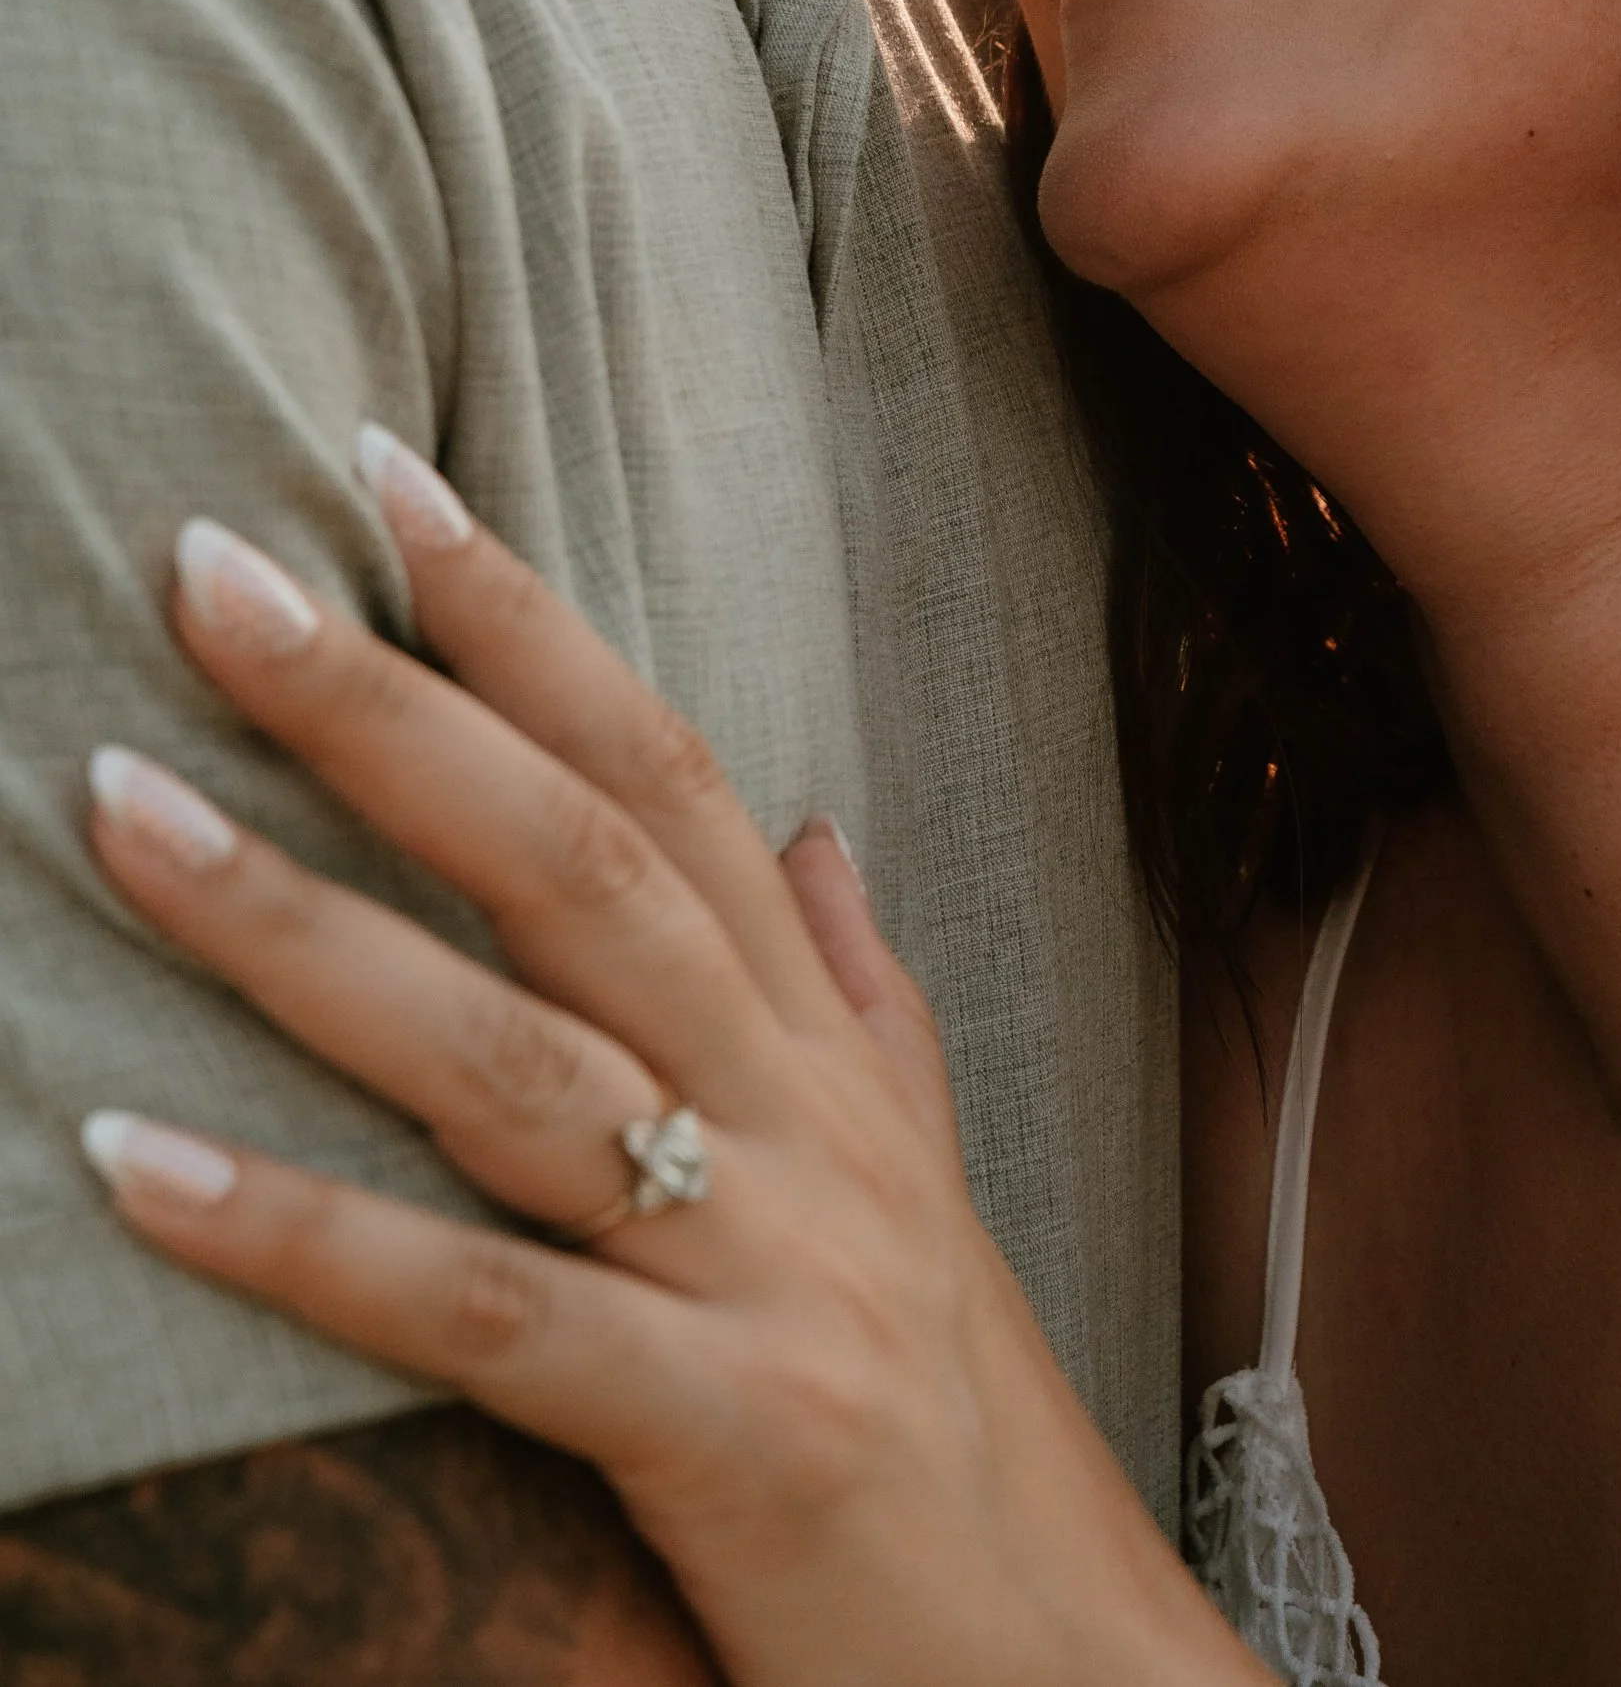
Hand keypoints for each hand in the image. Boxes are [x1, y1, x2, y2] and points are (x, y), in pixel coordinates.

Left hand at [78, 430, 1254, 1686]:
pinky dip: (301, 1240)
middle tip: (205, 567)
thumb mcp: (926, 1171)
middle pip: (576, 864)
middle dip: (387, 703)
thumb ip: (861, 990)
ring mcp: (774, 1264)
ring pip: (511, 1058)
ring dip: (297, 925)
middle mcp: (805, 1115)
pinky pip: (484, 1319)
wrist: (1076, 1673)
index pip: (668, 774)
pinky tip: (133, 1164)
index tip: (386, 481)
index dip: (528, 620)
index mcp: (826, 1043)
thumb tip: (810, 826)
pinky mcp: (727, 1433)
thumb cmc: (964, 1419)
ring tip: (116, 806)